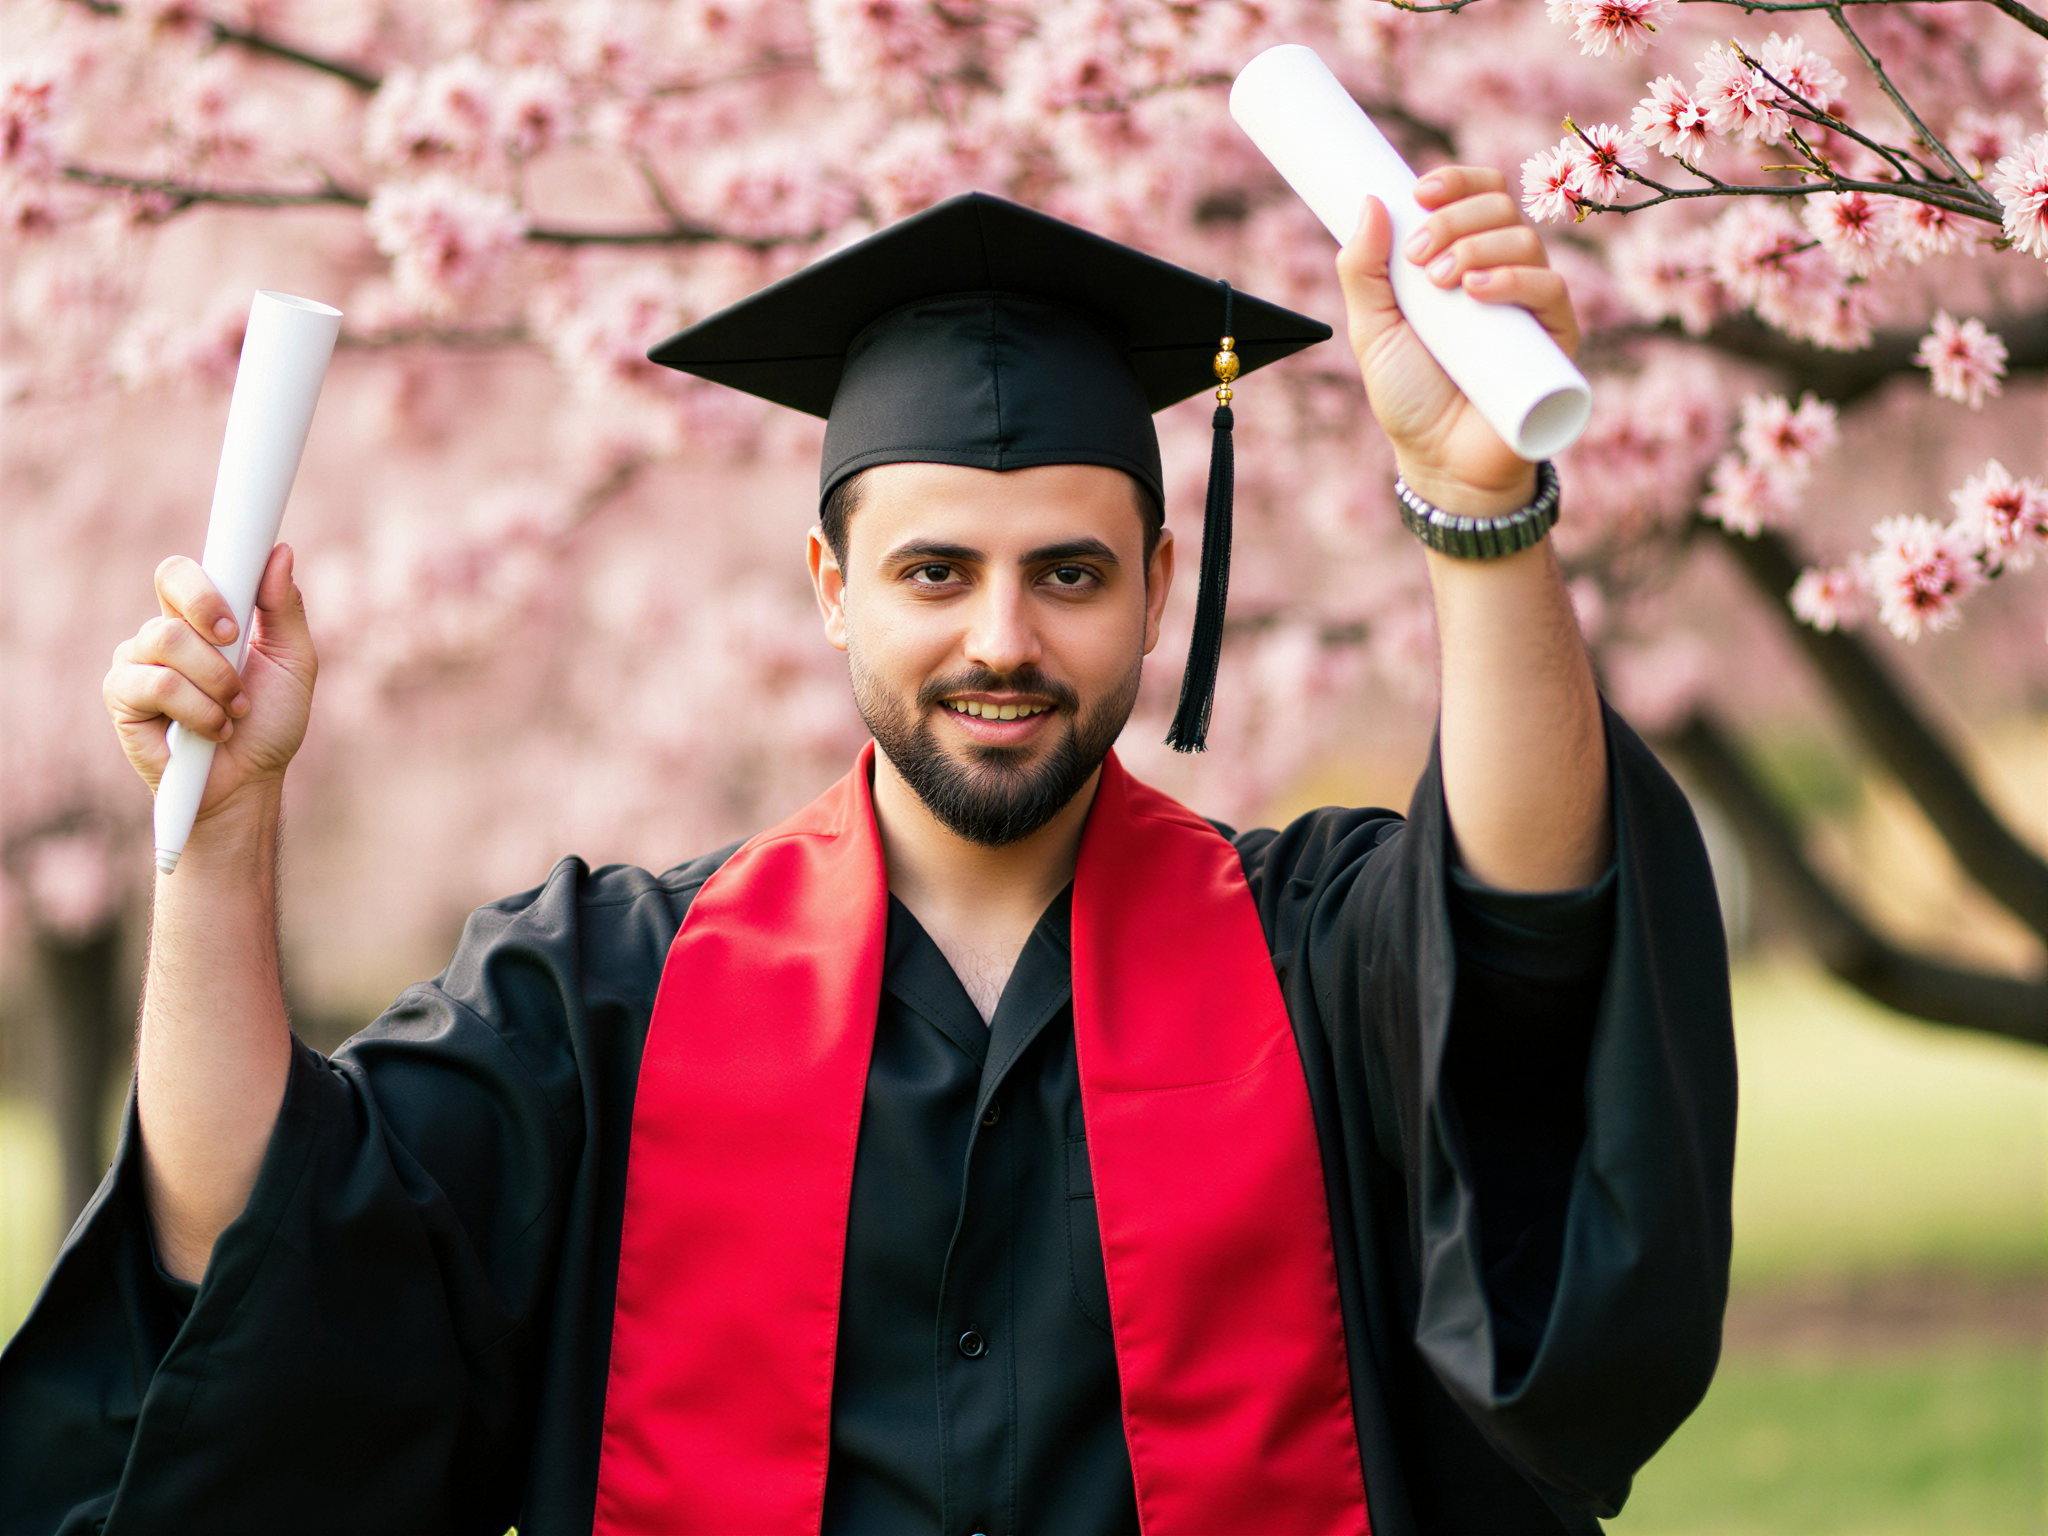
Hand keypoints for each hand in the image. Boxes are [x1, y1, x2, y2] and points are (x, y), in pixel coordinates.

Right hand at [104, 544, 317, 824]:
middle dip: (213, 615)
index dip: (208, 577)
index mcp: (201, 619)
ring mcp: (136, 662)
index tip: (239, 602)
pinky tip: (212, 731)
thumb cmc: (271, 723)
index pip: (185, 571)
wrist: (250, 782)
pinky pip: (159, 684)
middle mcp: (163, 633)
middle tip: (237, 648)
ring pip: (168, 639)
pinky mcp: (121, 697)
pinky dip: (200, 710)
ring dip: (218, 680)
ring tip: (234, 710)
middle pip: (171, 582)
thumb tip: (281, 552)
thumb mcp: (294, 663)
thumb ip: (284, 608)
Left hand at [1336, 165, 1580, 511]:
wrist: (1439, 460)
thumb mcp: (1372, 329)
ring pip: (1525, 240)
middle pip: (1500, 207)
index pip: (1477, 194)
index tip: (1419, 192)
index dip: (1455, 181)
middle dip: (1455, 218)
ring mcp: (1531, 304)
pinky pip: (1550, 289)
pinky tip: (1478, 290)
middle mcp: (1502, 272)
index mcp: (1462, 258)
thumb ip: (1364, 270)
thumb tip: (1370, 201)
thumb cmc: (1409, 395)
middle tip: (1418, 257)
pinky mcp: (1555, 339)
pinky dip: (1514, 279)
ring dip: (1478, 246)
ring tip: (1440, 282)